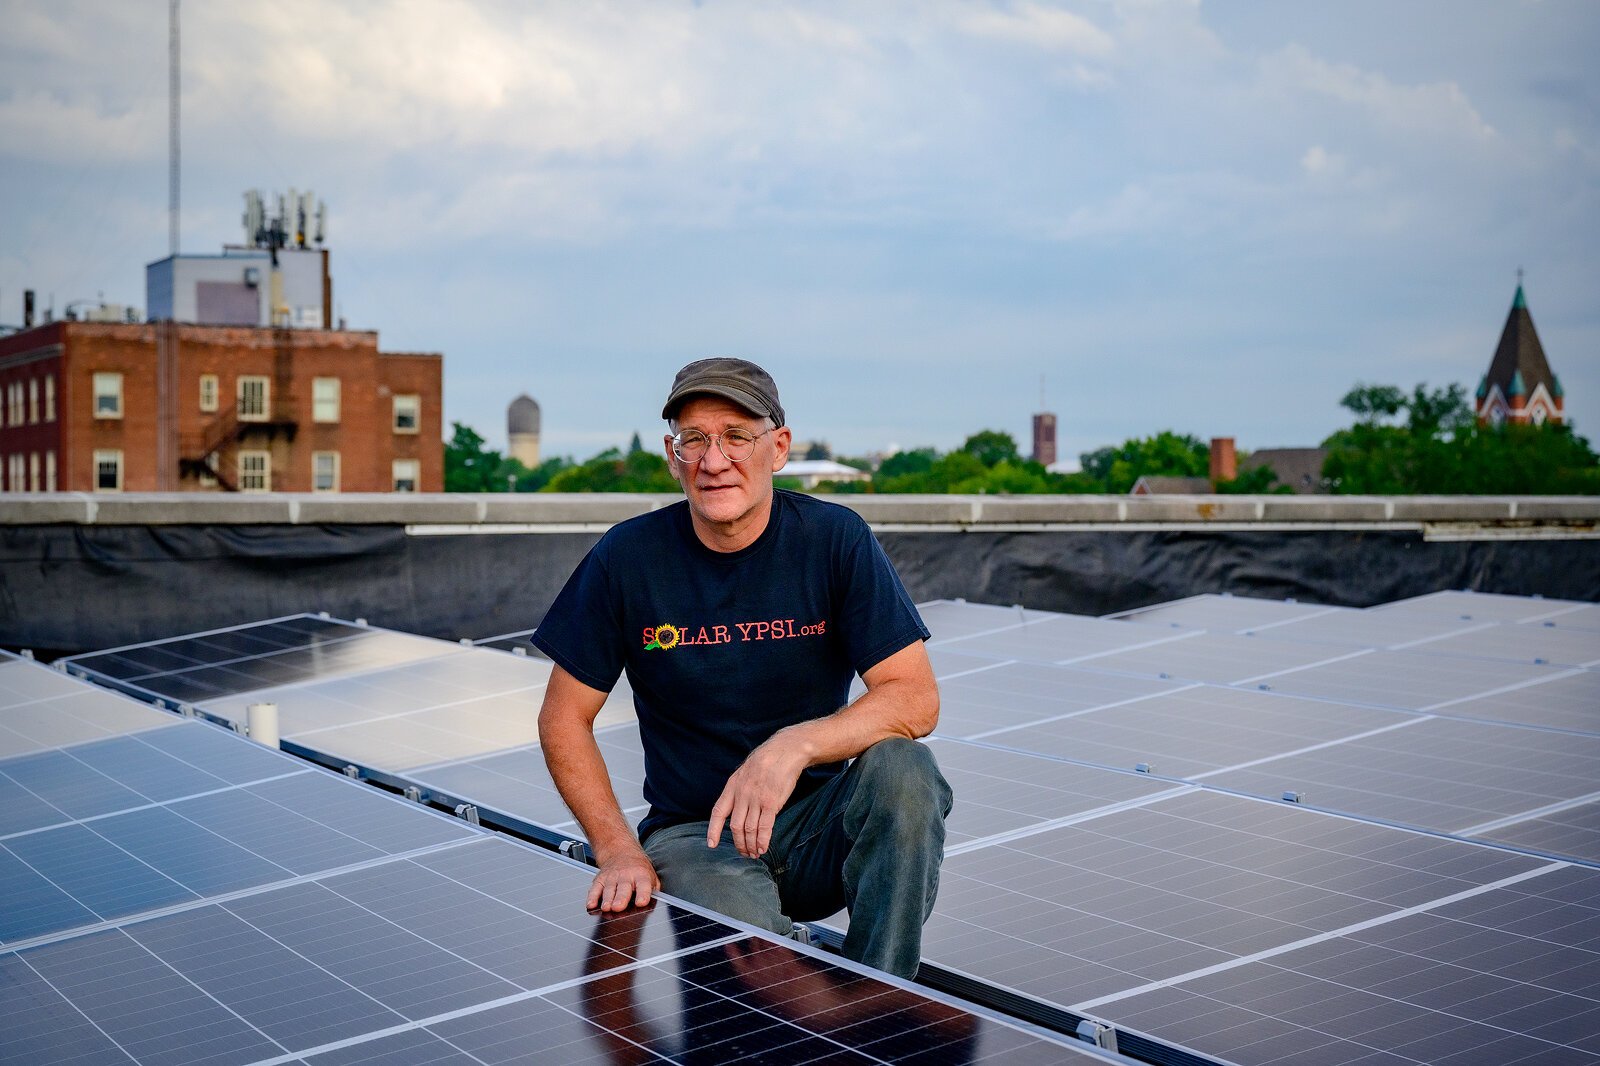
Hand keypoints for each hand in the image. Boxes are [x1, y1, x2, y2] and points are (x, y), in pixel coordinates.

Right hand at [586, 846, 659, 912]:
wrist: (621, 852)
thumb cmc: (638, 869)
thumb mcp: (651, 876)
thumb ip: (653, 890)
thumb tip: (655, 905)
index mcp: (641, 875)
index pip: (643, 885)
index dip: (643, 894)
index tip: (641, 902)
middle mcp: (626, 876)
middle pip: (623, 888)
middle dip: (621, 898)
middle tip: (618, 907)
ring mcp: (612, 877)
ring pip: (609, 889)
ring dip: (607, 899)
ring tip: (607, 908)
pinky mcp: (600, 879)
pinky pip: (595, 888)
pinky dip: (592, 897)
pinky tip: (591, 905)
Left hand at [707, 730, 810, 857]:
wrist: (785, 750)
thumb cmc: (767, 761)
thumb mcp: (745, 771)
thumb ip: (739, 789)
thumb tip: (737, 808)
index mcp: (732, 786)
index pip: (718, 812)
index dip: (713, 830)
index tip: (711, 844)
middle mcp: (742, 794)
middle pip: (735, 826)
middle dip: (739, 843)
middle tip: (744, 853)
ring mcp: (756, 799)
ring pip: (749, 829)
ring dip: (751, 845)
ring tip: (754, 853)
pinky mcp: (772, 802)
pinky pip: (765, 827)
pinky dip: (763, 840)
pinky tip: (763, 848)